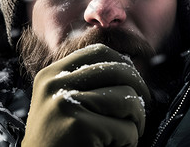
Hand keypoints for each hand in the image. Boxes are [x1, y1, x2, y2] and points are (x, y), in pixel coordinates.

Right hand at [22, 44, 150, 146]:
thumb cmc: (59, 142)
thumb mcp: (62, 103)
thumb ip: (85, 82)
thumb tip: (128, 65)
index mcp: (51, 75)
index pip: (99, 52)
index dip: (124, 66)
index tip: (133, 86)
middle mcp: (54, 85)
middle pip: (117, 70)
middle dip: (139, 90)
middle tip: (139, 113)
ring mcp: (65, 105)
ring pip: (127, 99)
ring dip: (137, 120)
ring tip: (126, 134)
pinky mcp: (79, 129)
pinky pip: (126, 129)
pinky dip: (130, 141)